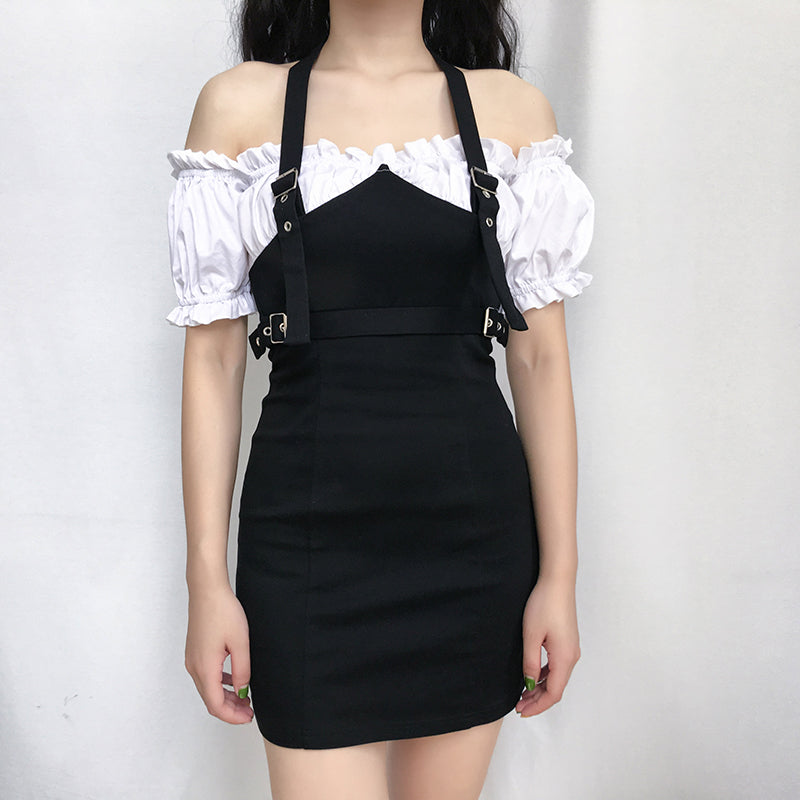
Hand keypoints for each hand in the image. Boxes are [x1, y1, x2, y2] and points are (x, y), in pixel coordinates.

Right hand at [185, 583, 253, 724]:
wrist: (207, 590)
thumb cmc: (223, 612)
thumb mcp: (240, 643)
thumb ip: (242, 670)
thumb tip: (243, 691)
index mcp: (205, 668)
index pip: (216, 705)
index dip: (232, 716)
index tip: (248, 717)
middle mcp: (194, 667)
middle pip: (210, 700)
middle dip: (230, 709)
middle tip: (250, 711)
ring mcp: (192, 659)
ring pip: (208, 688)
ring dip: (225, 697)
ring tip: (245, 698)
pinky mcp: (195, 651)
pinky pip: (206, 676)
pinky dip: (220, 684)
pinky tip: (234, 680)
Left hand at [515, 574, 580, 716]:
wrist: (558, 582)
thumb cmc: (544, 605)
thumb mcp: (531, 635)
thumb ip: (530, 662)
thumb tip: (528, 685)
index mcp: (564, 658)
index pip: (553, 693)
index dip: (537, 705)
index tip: (521, 711)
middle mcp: (572, 657)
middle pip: (556, 688)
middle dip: (537, 700)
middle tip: (518, 706)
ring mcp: (571, 649)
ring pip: (556, 678)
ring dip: (540, 688)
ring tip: (522, 694)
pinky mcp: (567, 642)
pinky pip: (557, 666)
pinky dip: (544, 675)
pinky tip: (531, 676)